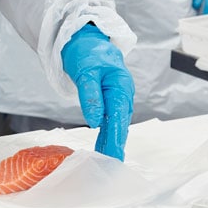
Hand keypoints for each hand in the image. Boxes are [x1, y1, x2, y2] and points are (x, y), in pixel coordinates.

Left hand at [61, 24, 133, 160]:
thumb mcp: (85, 71)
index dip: (115, 138)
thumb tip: (95, 120)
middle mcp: (123, 93)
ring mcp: (118, 97)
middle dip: (115, 144)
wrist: (87, 41)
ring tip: (106, 161)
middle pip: (119, 123)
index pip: (117, 117)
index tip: (111, 155)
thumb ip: (90, 95)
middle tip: (110, 166)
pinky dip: (107, 133)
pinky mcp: (110, 99)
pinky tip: (103, 146)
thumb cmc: (87, 53)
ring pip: (115, 123)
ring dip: (111, 141)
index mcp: (120, 86)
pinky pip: (110, 119)